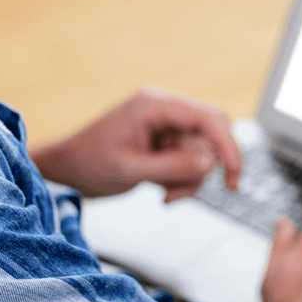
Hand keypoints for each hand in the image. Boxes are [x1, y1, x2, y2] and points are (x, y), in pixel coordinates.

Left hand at [30, 87, 241, 200]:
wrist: (67, 171)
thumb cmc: (89, 163)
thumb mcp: (131, 169)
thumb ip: (174, 165)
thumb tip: (212, 161)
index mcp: (154, 105)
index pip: (206, 117)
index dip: (227, 145)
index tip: (234, 175)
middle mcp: (163, 111)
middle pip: (209, 136)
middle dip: (201, 169)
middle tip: (178, 194)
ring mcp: (165, 127)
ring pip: (201, 152)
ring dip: (189, 179)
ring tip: (165, 196)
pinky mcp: (164, 143)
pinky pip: (189, 161)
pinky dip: (182, 181)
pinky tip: (162, 192)